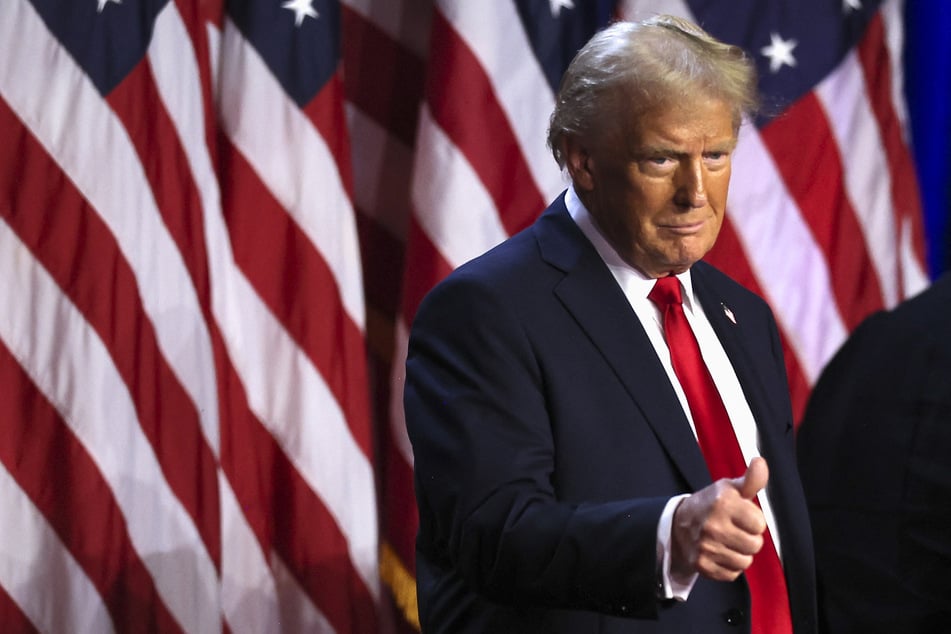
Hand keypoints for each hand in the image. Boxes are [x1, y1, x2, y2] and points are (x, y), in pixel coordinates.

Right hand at [670, 457, 768, 581]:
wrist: (679, 524)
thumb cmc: (711, 504)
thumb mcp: (729, 488)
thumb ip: (751, 479)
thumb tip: (760, 462)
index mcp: (722, 503)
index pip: (759, 525)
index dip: (753, 521)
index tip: (742, 516)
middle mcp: (712, 525)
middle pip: (754, 545)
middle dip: (749, 538)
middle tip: (735, 530)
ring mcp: (706, 546)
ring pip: (744, 562)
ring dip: (739, 553)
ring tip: (727, 542)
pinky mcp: (701, 565)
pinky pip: (731, 574)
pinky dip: (728, 566)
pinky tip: (720, 553)